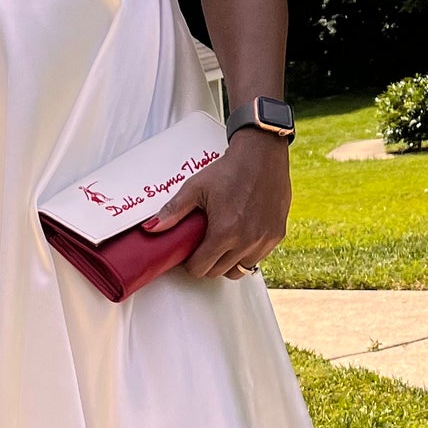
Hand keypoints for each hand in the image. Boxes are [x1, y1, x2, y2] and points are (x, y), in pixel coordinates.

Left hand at [145, 130, 291, 279]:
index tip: (189, 254)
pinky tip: (239, 239)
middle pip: (218, 272)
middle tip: (202, 247)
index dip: (190, 263)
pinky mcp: (276, 235)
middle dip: (206, 263)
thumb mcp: (195, 188)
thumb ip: (173, 211)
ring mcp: (264, 240)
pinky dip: (246, 255)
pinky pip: (257, 259)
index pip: (200, 268)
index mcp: (224, 232)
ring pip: (239, 270)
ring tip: (221, 245)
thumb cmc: (229, 169)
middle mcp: (246, 240)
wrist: (261, 155)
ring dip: (227, 263)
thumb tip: (151, 228)